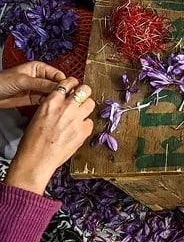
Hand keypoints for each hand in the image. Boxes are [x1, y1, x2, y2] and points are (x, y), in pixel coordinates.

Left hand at [0, 62, 64, 108]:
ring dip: (58, 98)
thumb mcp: (23, 80)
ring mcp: (38, 89)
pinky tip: (54, 106)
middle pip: (57, 84)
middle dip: (62, 91)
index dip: (64, 82)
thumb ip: (42, 83)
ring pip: (53, 93)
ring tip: (63, 103)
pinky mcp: (35, 99)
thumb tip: (60, 86)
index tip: (70, 89)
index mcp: (39, 68)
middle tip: (69, 98)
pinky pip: (47, 101)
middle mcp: (40, 78)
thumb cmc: (0, 82)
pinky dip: (51, 104)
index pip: (58, 74)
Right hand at [5, 78, 94, 194]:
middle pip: (85, 90)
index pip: (68, 82)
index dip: (73, 84)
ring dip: (87, 107)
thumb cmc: (33, 140)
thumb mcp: (39, 115)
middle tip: (83, 98)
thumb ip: (53, 105)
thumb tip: (64, 101)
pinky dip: (86, 125)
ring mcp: (77, 118)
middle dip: (85, 93)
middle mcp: (66, 107)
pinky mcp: (84, 131)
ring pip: (91, 103)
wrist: (37, 158)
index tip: (75, 85)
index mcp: (52, 101)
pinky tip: (79, 130)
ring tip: (82, 114)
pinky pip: (90, 122)